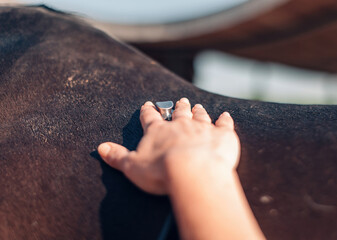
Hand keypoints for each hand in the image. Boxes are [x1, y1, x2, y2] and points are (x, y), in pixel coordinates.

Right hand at [98, 98, 239, 194]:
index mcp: (158, 132)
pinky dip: (225, 119)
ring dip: (198, 110)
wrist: (193, 172)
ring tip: (196, 105)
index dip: (148, 111)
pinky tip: (225, 115)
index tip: (148, 104)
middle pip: (179, 112)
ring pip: (200, 115)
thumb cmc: (161, 172)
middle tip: (180, 100)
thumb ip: (118, 156)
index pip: (150, 117)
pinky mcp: (222, 135)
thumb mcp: (132, 167)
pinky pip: (224, 124)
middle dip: (178, 106)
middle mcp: (181, 125)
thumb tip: (100, 148)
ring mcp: (203, 128)